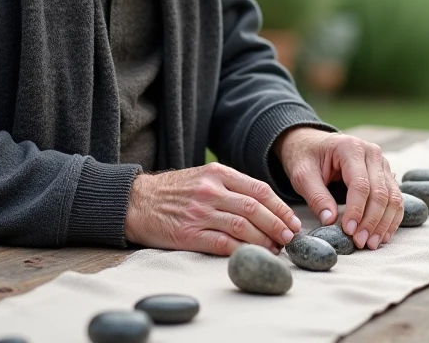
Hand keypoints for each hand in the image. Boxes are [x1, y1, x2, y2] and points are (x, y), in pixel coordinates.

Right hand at [123, 163, 302, 255]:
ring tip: (274, 250)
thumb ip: (231, 187)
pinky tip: (251, 256)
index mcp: (218, 173)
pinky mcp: (188, 233)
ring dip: (264, 241)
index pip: (259, 190)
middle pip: (255, 209)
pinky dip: (241, 251)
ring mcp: (199, 212)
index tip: (292, 222)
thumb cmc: (174, 191)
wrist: (136, 201)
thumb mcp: (203, 177)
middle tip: (289, 239)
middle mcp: (211, 190)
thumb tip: (266, 206)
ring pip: (243, 227)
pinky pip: (223, 244)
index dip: (280, 208)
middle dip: (278, 226)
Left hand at [274, 128, 403, 250]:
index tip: (349, 231)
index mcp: (350, 148)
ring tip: (371, 243)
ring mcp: (381, 162)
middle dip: (372, 221)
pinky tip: (382, 235)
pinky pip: (394, 198)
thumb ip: (316, 197)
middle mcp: (371, 152)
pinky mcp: (385, 174)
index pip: (360, 184)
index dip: (356, 210)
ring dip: (384, 223)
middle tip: (361, 243)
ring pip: (392, 197)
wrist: (311, 144)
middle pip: (380, 192)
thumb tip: (330, 221)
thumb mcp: (302, 175)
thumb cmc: (305, 157)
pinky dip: (391, 218)